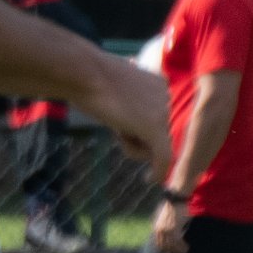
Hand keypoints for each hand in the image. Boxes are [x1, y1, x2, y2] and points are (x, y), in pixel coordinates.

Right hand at [77, 54, 172, 183]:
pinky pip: (162, 157)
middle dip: (135, 136)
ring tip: (114, 126)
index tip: (123, 125)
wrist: (84, 72)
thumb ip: (129, 102)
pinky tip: (148, 179)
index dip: (135, 125)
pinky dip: (158, 171)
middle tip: (114, 123)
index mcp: (159, 83)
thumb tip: (129, 118)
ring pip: (154, 145)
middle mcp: (167, 96)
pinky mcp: (155, 128)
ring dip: (132, 145)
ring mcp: (163, 112)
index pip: (154, 115)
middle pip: (156, 131)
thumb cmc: (90, 77)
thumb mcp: (115, 88)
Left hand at [152, 199, 188, 252]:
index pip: (159, 243)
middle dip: (173, 251)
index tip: (172, 251)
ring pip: (172, 246)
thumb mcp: (164, 217)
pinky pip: (177, 242)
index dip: (166, 249)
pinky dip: (182, 247)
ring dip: (179, 250)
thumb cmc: (172, 206)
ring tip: (185, 251)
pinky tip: (187, 248)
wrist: (176, 197)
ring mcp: (166, 230)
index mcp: (156, 228)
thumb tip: (167, 234)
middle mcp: (159, 230)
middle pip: (165, 246)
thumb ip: (164, 226)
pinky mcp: (174, 229)